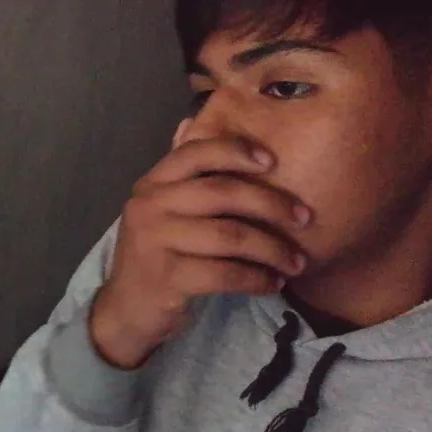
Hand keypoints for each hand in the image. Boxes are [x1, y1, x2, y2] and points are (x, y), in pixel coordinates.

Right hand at [90, 121, 312, 369]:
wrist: (126, 309)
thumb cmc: (156, 256)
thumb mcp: (162, 212)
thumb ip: (180, 175)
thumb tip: (188, 122)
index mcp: (151, 185)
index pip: (194, 153)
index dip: (236, 151)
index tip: (272, 162)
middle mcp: (148, 207)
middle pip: (221, 193)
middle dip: (271, 204)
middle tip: (304, 218)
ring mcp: (155, 243)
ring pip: (230, 236)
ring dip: (272, 249)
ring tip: (295, 261)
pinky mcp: (167, 278)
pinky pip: (225, 273)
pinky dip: (256, 279)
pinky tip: (271, 283)